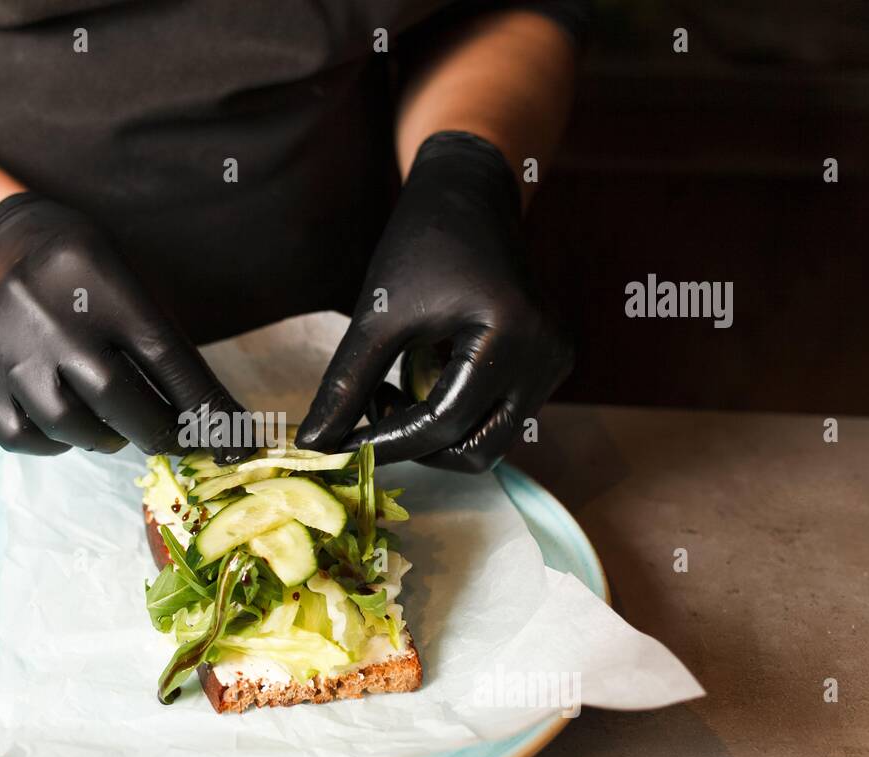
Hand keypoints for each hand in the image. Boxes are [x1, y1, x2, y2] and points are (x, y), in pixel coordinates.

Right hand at [0, 193, 244, 456]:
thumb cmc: (77, 269)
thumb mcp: (124, 275)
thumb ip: (163, 340)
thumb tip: (216, 420)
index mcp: (96, 280)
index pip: (166, 359)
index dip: (205, 408)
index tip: (234, 441)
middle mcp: (46, 316)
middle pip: (118, 401)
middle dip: (159, 431)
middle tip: (174, 439)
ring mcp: (3, 351)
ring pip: (70, 427)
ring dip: (106, 437)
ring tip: (115, 425)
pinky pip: (26, 437)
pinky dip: (55, 441)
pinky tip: (66, 418)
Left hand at [296, 132, 571, 471]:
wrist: (469, 196)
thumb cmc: (421, 244)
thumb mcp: (378, 316)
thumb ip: (347, 386)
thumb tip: (312, 445)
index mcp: (510, 335)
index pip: (443, 422)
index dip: (388, 442)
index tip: (342, 447)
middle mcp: (546, 355)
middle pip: (478, 449)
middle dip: (419, 447)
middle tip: (373, 415)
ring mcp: (555, 362)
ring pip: (490, 439)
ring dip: (437, 432)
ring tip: (394, 390)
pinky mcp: (550, 363)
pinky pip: (499, 415)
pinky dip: (456, 413)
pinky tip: (423, 375)